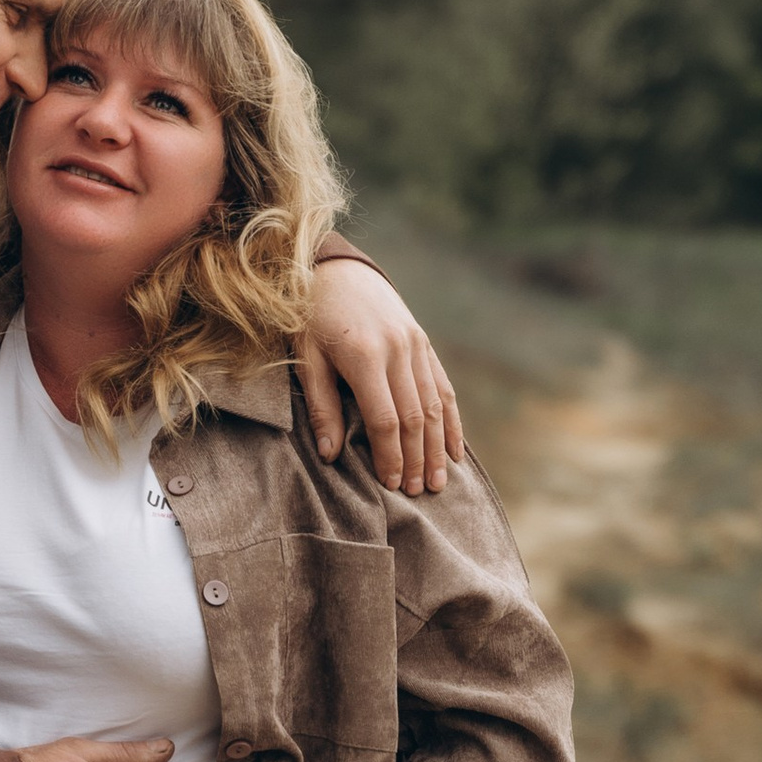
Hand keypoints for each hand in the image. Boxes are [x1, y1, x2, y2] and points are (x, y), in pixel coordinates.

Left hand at [301, 258, 463, 496]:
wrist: (337, 269)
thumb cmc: (311, 316)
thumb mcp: (306, 358)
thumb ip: (321, 406)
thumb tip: (330, 454)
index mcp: (366, 356)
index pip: (385, 419)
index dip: (390, 455)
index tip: (389, 484)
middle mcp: (398, 350)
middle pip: (416, 417)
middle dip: (417, 459)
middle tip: (417, 492)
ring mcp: (416, 345)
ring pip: (435, 405)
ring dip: (438, 446)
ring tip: (438, 480)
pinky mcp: (424, 342)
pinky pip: (443, 387)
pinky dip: (451, 420)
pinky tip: (454, 448)